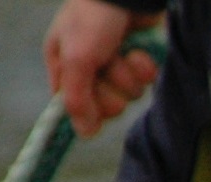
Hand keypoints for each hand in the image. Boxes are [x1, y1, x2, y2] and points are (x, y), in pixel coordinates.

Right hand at [43, 0, 162, 137]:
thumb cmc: (93, 19)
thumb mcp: (77, 58)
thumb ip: (77, 98)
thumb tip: (83, 134)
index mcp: (64, 66)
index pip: (75, 107)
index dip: (89, 108)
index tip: (95, 98)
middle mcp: (89, 69)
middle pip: (107, 106)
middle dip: (113, 89)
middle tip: (108, 66)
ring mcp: (116, 66)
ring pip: (129, 95)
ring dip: (129, 76)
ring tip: (124, 52)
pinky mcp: (139, 62)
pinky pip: (146, 82)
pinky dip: (145, 68)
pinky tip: (140, 52)